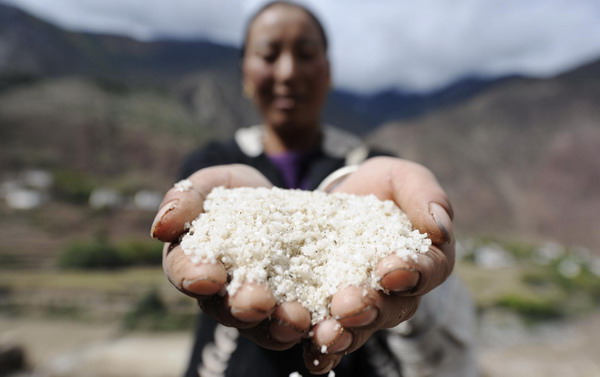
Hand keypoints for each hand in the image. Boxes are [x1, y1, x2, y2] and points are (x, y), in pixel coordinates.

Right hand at [152, 164, 313, 350]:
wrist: (283, 204)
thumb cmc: (238, 194)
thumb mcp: (215, 184)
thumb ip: (187, 199)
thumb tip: (161, 226)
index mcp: (195, 265)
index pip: (186, 273)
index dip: (193, 276)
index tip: (208, 274)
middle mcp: (224, 295)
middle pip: (226, 308)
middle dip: (241, 305)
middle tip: (257, 301)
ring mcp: (260, 308)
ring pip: (264, 326)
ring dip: (278, 325)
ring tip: (296, 317)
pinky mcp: (296, 311)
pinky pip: (300, 328)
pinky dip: (312, 329)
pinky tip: (325, 326)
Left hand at [304, 156, 454, 373]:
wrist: (338, 201)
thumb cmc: (380, 189)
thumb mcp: (401, 178)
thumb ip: (424, 194)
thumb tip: (440, 226)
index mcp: (424, 262)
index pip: (428, 272)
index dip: (412, 272)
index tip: (391, 268)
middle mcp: (398, 294)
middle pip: (392, 309)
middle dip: (371, 308)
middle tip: (349, 303)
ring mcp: (365, 308)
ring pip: (360, 330)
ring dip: (344, 335)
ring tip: (326, 333)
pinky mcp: (331, 314)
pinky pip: (332, 339)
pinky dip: (323, 351)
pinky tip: (311, 355)